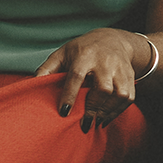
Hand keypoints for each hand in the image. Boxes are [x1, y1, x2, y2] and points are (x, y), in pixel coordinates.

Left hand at [35, 28, 149, 128]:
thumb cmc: (82, 49)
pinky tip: (107, 117)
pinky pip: (129, 97)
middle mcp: (105, 61)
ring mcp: (120, 68)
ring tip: (96, 122)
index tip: (64, 112)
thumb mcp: (62, 53)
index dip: (70, 94)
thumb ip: (47, 68)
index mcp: (85, 55)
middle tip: (84, 124)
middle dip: (93, 108)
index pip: (77, 75)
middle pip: (103, 88)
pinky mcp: (130, 76)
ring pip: (119, 94)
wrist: (114, 39)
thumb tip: (32, 86)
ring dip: (107, 112)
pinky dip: (118, 111)